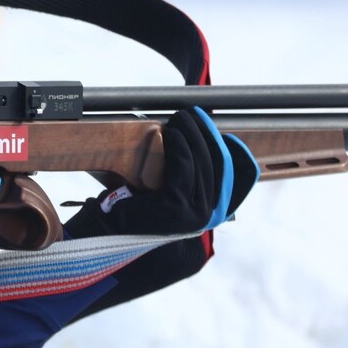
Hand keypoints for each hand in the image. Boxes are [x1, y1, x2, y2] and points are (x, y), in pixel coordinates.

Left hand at [66, 107, 258, 237]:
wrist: (107, 232)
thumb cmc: (133, 208)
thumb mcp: (168, 189)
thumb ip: (186, 176)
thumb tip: (196, 142)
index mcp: (213, 214)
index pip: (240, 179)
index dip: (236, 153)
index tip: (225, 133)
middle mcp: (210, 217)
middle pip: (220, 166)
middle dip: (208, 135)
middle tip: (194, 115)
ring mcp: (196, 216)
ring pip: (202, 164)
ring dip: (192, 136)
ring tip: (181, 119)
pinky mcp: (177, 210)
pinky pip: (183, 169)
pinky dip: (178, 147)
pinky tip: (171, 134)